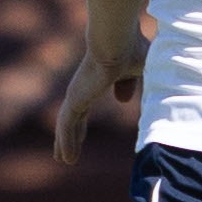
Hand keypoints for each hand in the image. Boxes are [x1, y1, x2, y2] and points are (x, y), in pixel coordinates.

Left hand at [51, 40, 137, 163]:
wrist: (117, 41)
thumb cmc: (131, 48)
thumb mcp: (137, 70)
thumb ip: (129, 84)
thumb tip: (123, 100)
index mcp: (95, 80)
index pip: (83, 106)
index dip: (81, 122)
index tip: (80, 136)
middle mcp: (82, 87)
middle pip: (73, 118)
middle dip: (72, 135)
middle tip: (64, 152)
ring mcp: (76, 93)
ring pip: (67, 125)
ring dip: (65, 143)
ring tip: (64, 160)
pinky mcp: (75, 98)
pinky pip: (68, 126)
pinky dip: (66, 142)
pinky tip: (66, 158)